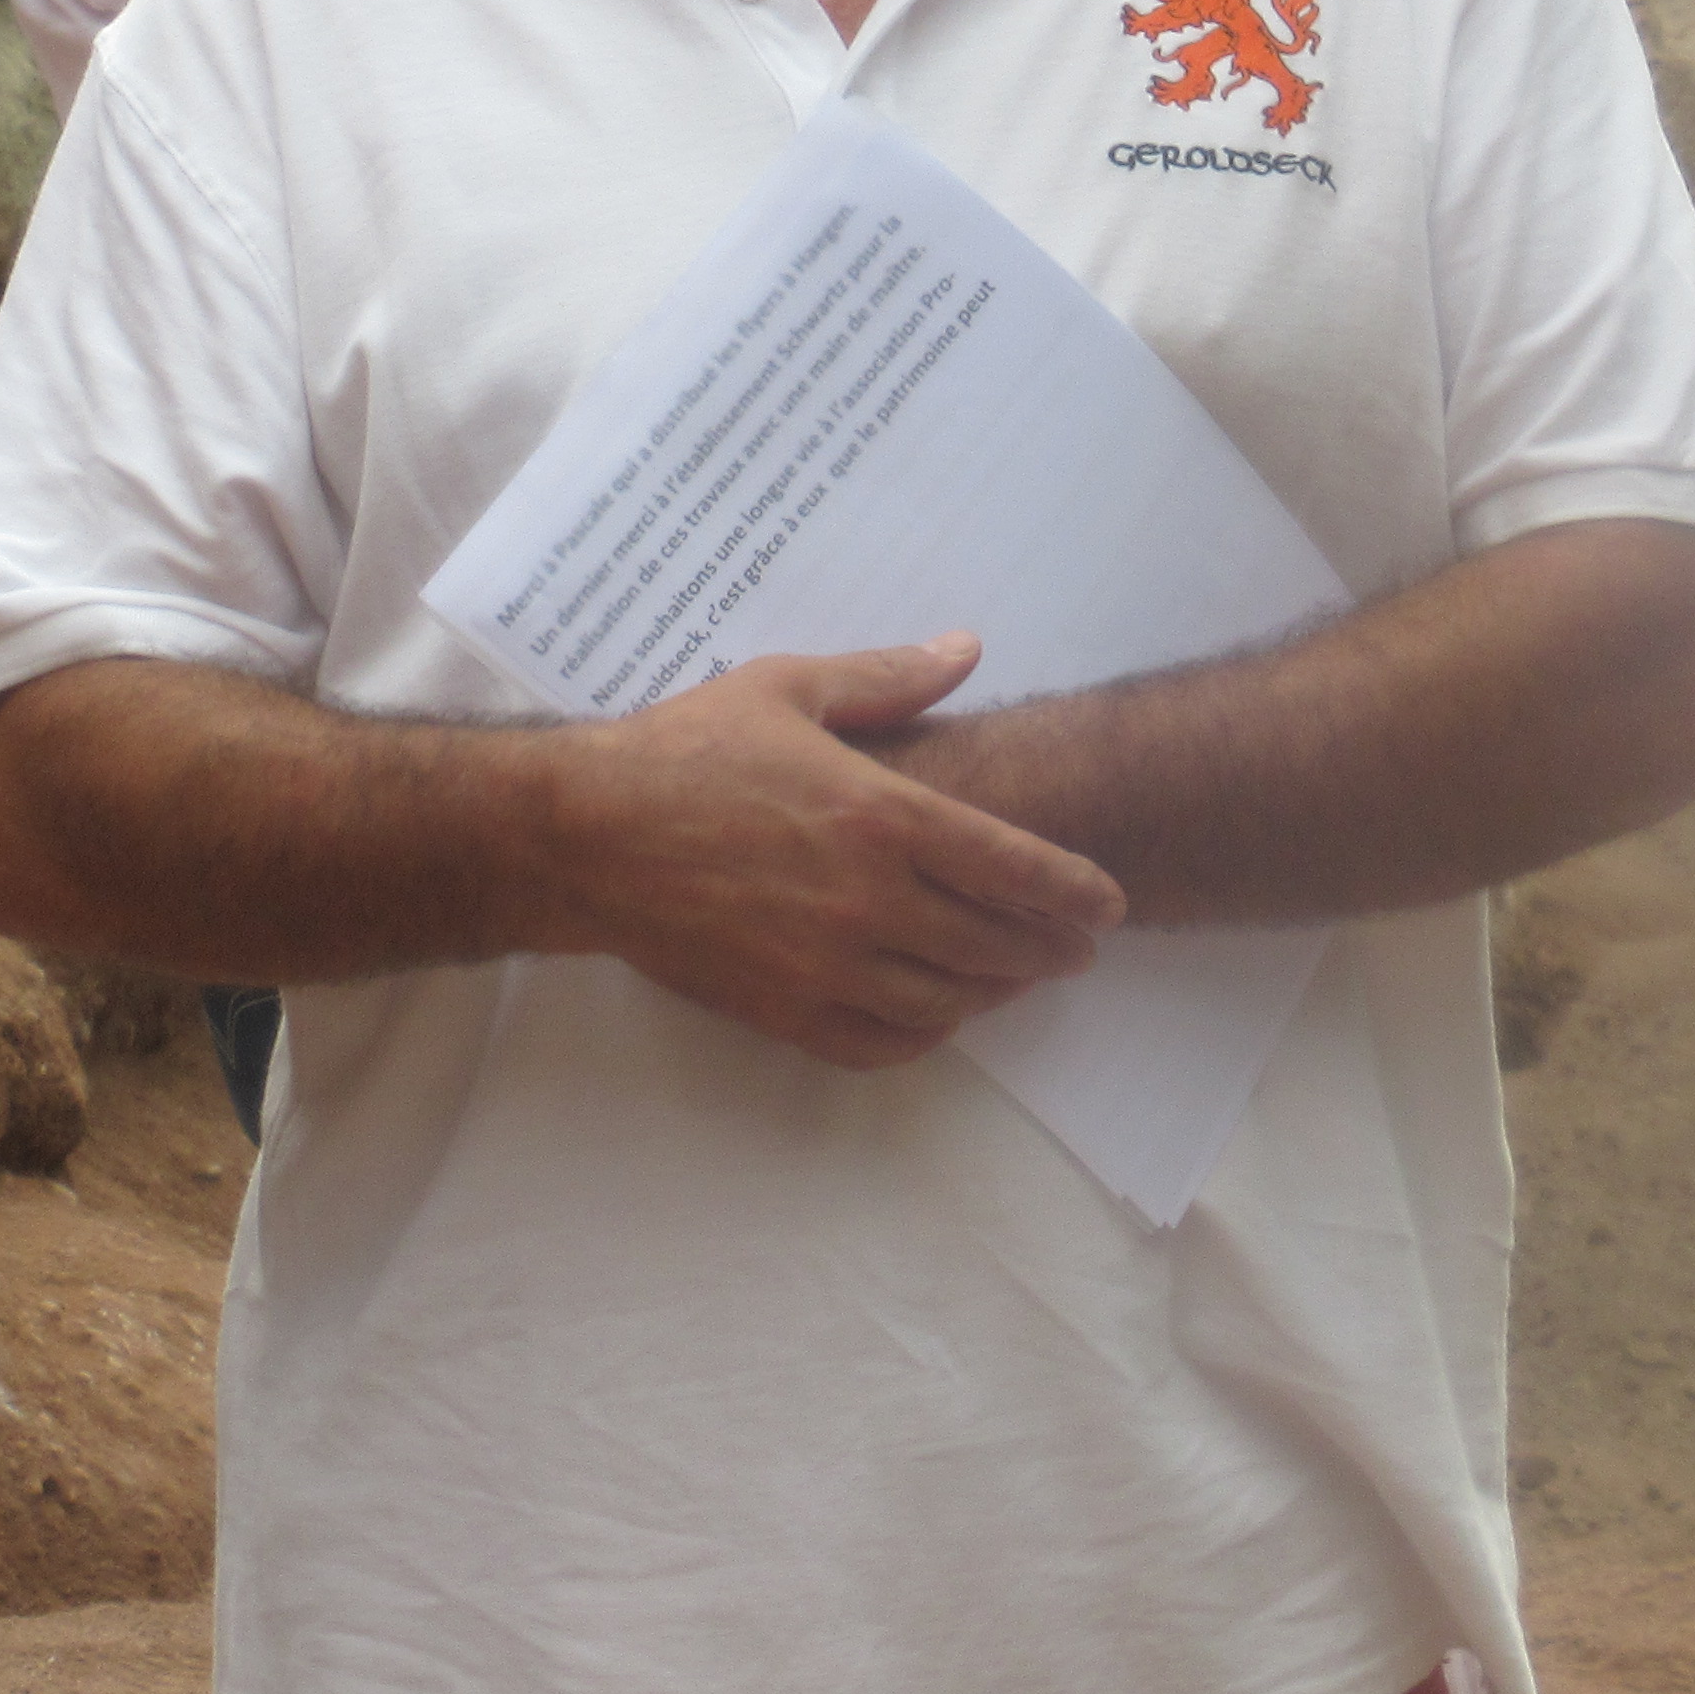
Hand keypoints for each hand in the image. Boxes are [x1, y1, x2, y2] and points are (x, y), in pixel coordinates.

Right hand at [567, 640, 1123, 1067]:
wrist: (586, 837)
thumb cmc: (684, 751)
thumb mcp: (787, 688)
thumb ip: (888, 678)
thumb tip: (967, 649)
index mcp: (879, 815)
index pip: (1018, 869)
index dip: (1077, 891)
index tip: (1107, 904)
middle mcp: (868, 901)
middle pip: (1001, 944)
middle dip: (1054, 947)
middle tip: (1075, 943)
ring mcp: (829, 967)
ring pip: (953, 1000)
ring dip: (999, 990)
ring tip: (1013, 973)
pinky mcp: (788, 1012)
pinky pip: (888, 1043)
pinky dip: (930, 1032)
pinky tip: (938, 1009)